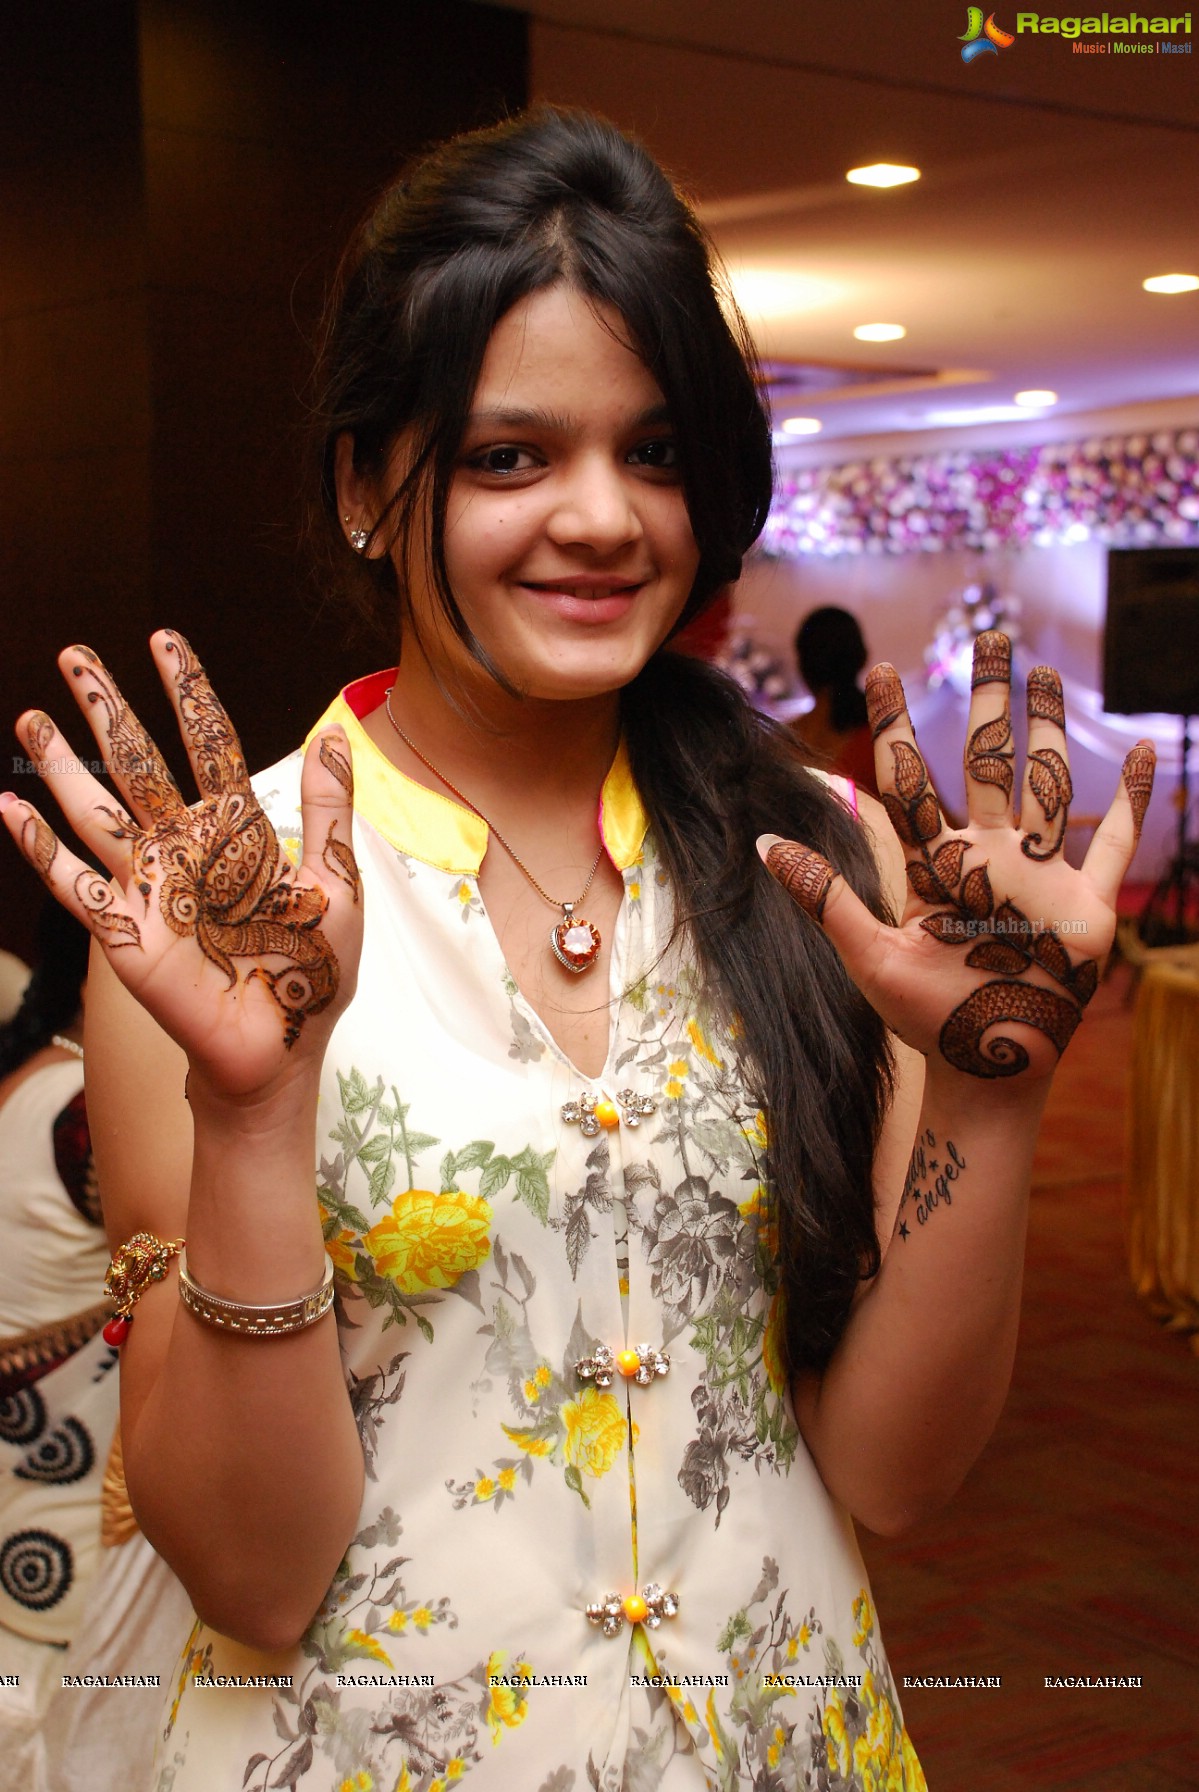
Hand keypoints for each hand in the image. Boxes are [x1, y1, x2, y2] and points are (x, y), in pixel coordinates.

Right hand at [1, 632, 361, 1099]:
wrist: (281, 1047)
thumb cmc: (312, 971)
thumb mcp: (336, 882)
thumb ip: (328, 810)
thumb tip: (337, 730)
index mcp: (236, 829)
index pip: (207, 741)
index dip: (186, 691)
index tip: (162, 639)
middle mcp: (184, 845)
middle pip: (138, 761)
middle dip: (106, 709)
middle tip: (76, 655)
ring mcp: (149, 884)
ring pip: (96, 809)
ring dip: (62, 766)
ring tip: (31, 719)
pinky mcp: (125, 930)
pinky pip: (72, 881)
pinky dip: (39, 847)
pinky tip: (8, 808)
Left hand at [761, 632, 1153, 1087]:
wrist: (984, 1067)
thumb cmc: (922, 1018)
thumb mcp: (867, 955)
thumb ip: (825, 897)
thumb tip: (765, 841)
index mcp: (937, 864)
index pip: (912, 780)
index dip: (898, 726)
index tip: (884, 669)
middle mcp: (989, 857)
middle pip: (987, 762)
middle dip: (989, 701)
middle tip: (989, 635)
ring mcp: (1040, 876)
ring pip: (1048, 785)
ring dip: (1048, 729)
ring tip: (1044, 671)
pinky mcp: (1086, 907)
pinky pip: (1115, 844)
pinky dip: (1133, 801)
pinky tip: (1141, 750)